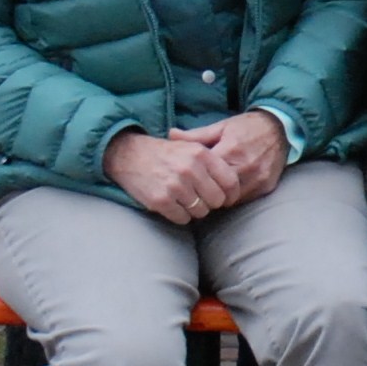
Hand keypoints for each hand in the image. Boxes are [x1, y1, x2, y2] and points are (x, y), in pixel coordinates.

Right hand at [105, 129, 236, 225]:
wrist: (130, 155)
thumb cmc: (165, 154)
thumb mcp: (191, 147)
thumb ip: (213, 161)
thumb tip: (236, 182)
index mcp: (201, 154)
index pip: (231, 182)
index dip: (231, 194)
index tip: (227, 199)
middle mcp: (190, 169)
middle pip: (217, 200)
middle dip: (211, 203)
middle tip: (201, 198)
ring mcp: (175, 186)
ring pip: (201, 211)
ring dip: (195, 210)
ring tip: (184, 199)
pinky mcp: (161, 200)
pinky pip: (183, 218)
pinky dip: (180, 216)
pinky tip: (173, 205)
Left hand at [172, 110, 290, 206]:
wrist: (280, 128)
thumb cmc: (247, 127)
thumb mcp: (221, 127)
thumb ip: (196, 135)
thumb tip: (170, 135)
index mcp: (230, 150)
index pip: (205, 175)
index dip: (196, 180)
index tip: (191, 181)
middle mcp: (245, 167)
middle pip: (218, 191)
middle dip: (209, 192)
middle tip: (202, 190)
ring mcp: (258, 178)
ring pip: (233, 199)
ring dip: (223, 197)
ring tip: (216, 191)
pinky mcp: (267, 185)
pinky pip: (247, 198)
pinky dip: (237, 196)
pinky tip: (231, 190)